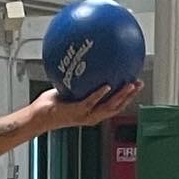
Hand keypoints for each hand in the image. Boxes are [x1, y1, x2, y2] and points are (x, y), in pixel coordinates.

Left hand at [27, 82, 141, 132]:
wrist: (39, 116)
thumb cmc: (52, 104)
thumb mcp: (69, 89)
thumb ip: (79, 80)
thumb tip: (84, 62)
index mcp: (92, 112)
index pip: (114, 106)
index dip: (127, 97)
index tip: (135, 85)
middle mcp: (91, 116)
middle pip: (117, 107)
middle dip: (130, 96)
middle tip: (139, 83)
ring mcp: (84, 115)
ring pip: (108, 107)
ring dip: (121, 96)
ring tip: (129, 85)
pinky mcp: (76, 112)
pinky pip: (91, 102)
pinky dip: (100, 95)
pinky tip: (107, 85)